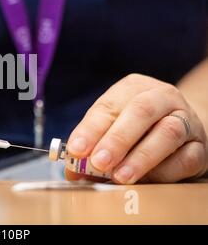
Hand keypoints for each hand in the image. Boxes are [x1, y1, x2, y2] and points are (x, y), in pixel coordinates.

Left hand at [66, 74, 207, 183]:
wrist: (181, 130)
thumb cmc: (137, 129)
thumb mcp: (112, 129)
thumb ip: (93, 146)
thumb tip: (74, 170)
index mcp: (132, 88)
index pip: (108, 105)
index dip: (90, 128)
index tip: (76, 149)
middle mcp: (162, 97)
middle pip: (140, 112)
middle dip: (116, 139)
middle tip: (99, 162)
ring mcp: (185, 119)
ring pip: (167, 133)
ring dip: (140, 157)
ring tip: (120, 176)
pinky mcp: (200, 145)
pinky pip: (186, 158)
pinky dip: (164, 172)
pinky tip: (147, 181)